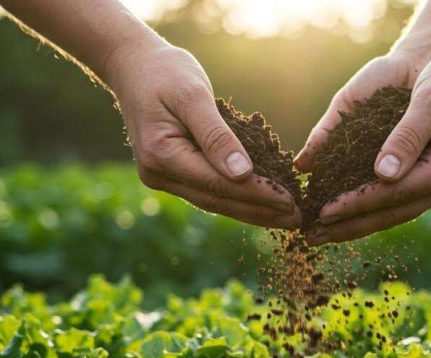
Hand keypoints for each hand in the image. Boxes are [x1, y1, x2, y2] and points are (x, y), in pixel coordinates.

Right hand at [107, 39, 300, 228]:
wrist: (133, 65)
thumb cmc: (165, 72)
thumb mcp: (193, 95)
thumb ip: (217, 135)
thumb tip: (244, 174)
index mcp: (161, 155)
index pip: (218, 184)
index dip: (257, 194)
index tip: (291, 201)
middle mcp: (158, 174)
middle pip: (217, 200)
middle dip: (259, 211)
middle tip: (298, 219)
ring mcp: (161, 177)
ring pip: (213, 201)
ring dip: (251, 211)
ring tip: (286, 217)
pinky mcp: (170, 174)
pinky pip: (208, 190)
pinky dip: (236, 197)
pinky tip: (261, 203)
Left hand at [302, 40, 430, 244]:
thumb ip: (407, 136)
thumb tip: (382, 174)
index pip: (396, 193)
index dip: (357, 204)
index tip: (322, 213)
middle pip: (395, 213)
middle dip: (351, 226)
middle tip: (311, 238)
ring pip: (397, 212)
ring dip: (359, 223)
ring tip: (321, 234)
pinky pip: (402, 199)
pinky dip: (373, 207)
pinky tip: (346, 215)